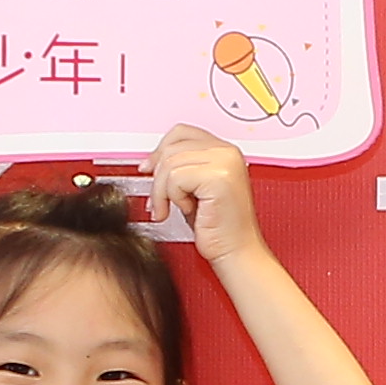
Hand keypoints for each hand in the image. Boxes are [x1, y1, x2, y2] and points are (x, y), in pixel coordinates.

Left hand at [149, 126, 261, 260]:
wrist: (236, 252)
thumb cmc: (219, 228)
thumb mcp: (195, 190)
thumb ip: (182, 168)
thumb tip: (151, 161)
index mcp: (224, 151)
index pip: (181, 132)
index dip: (160, 151)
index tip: (149, 169)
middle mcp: (227, 152)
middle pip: (171, 148)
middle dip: (158, 178)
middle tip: (160, 202)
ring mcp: (225, 161)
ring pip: (170, 164)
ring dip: (163, 192)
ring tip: (174, 209)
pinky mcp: (218, 176)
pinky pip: (175, 178)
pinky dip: (174, 198)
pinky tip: (189, 210)